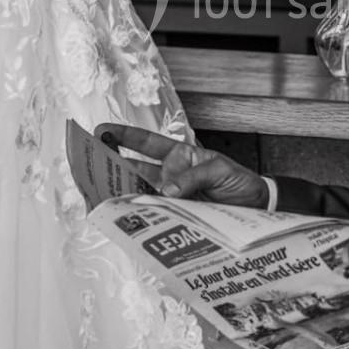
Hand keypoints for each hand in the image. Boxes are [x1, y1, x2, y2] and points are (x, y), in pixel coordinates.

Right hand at [94, 123, 270, 208]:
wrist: (258, 208)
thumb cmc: (240, 183)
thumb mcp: (221, 170)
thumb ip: (193, 177)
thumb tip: (166, 191)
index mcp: (179, 155)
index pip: (146, 143)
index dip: (124, 136)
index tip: (101, 131)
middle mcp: (169, 176)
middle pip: (134, 169)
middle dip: (111, 166)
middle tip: (90, 165)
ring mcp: (170, 198)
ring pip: (139, 194)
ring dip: (120, 193)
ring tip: (99, 194)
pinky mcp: (176, 217)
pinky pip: (154, 215)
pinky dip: (140, 216)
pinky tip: (127, 216)